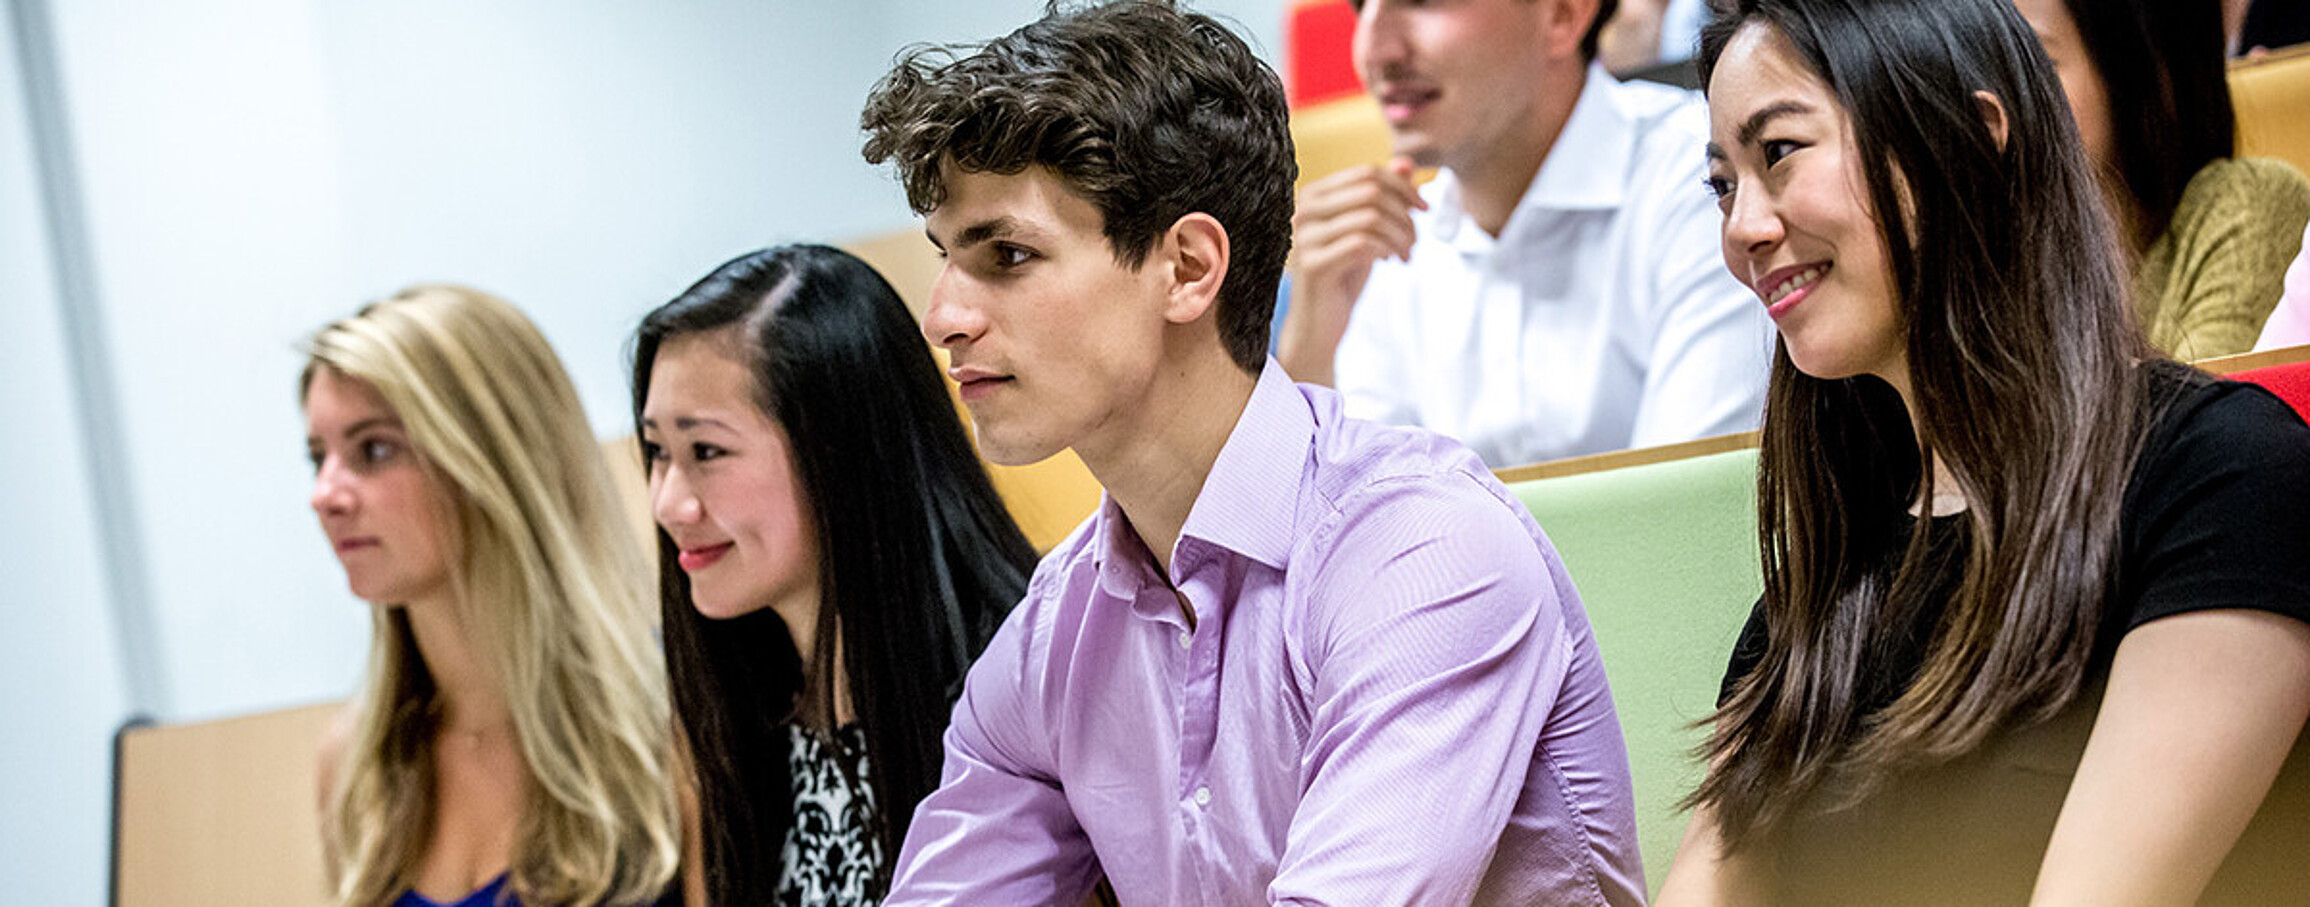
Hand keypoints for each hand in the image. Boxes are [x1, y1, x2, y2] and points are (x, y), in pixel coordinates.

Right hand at [1278, 157, 1423, 385]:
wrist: (1319, 325)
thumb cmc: (1343, 275)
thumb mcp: (1368, 232)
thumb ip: (1383, 197)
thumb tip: (1406, 163)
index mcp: (1314, 196)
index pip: (1366, 173)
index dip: (1403, 186)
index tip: (1423, 208)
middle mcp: (1303, 211)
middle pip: (1371, 191)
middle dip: (1404, 213)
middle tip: (1414, 239)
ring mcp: (1305, 238)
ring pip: (1371, 217)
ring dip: (1400, 235)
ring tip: (1406, 254)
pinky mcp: (1313, 265)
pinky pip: (1363, 244)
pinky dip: (1386, 250)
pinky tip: (1389, 262)